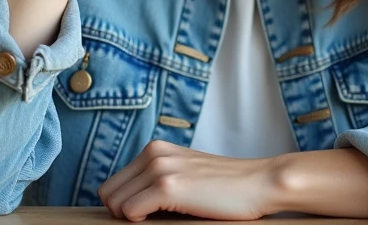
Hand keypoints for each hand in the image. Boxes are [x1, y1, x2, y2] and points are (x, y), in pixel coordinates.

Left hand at [98, 140, 279, 221]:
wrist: (259, 183)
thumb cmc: (226, 187)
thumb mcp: (185, 175)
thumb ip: (157, 182)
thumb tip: (127, 208)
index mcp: (155, 149)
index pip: (113, 183)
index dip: (124, 206)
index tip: (145, 215)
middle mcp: (153, 153)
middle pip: (108, 193)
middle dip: (123, 213)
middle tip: (151, 221)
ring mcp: (160, 168)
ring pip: (115, 203)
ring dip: (132, 218)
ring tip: (161, 220)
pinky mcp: (168, 186)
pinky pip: (130, 211)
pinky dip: (140, 221)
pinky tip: (167, 219)